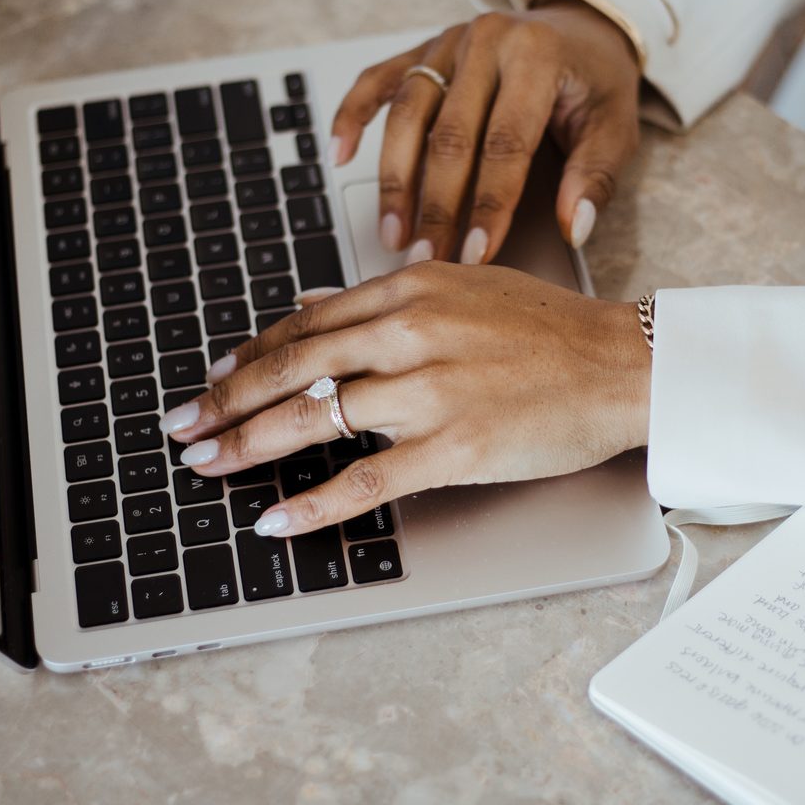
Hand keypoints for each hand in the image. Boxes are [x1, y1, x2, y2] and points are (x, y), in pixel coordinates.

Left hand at [159, 262, 651, 537]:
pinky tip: (274, 518)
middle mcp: (411, 332)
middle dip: (225, 401)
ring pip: (315, 419)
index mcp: (409, 289)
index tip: (215, 378)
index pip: (306, 324)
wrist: (621, 364)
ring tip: (205, 466)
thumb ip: (383, 298)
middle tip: (183, 426)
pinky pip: (366, 479)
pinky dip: (312, 503)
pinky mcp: (454, 445)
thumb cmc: (550, 329)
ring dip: (248, 446)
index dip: (250, 355)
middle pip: (294, 367)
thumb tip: (308, 304)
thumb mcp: (462, 286)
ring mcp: (430, 390)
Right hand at [331, 0, 642, 265]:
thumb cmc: (597, 81)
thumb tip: (572, 228)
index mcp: (537, 57)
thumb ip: (594, 178)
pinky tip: (338, 155)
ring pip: (407, 114)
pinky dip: (352, 115)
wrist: (584, 24)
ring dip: (394, 179)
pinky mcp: (423, 47)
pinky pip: (378, 79)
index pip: (506, 144)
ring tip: (392, 234)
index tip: (476, 255)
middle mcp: (486, 41)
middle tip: (425, 260)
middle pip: (448, 135)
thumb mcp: (617, 127)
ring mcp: (448, 42)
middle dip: (436, 207)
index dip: (489, 205)